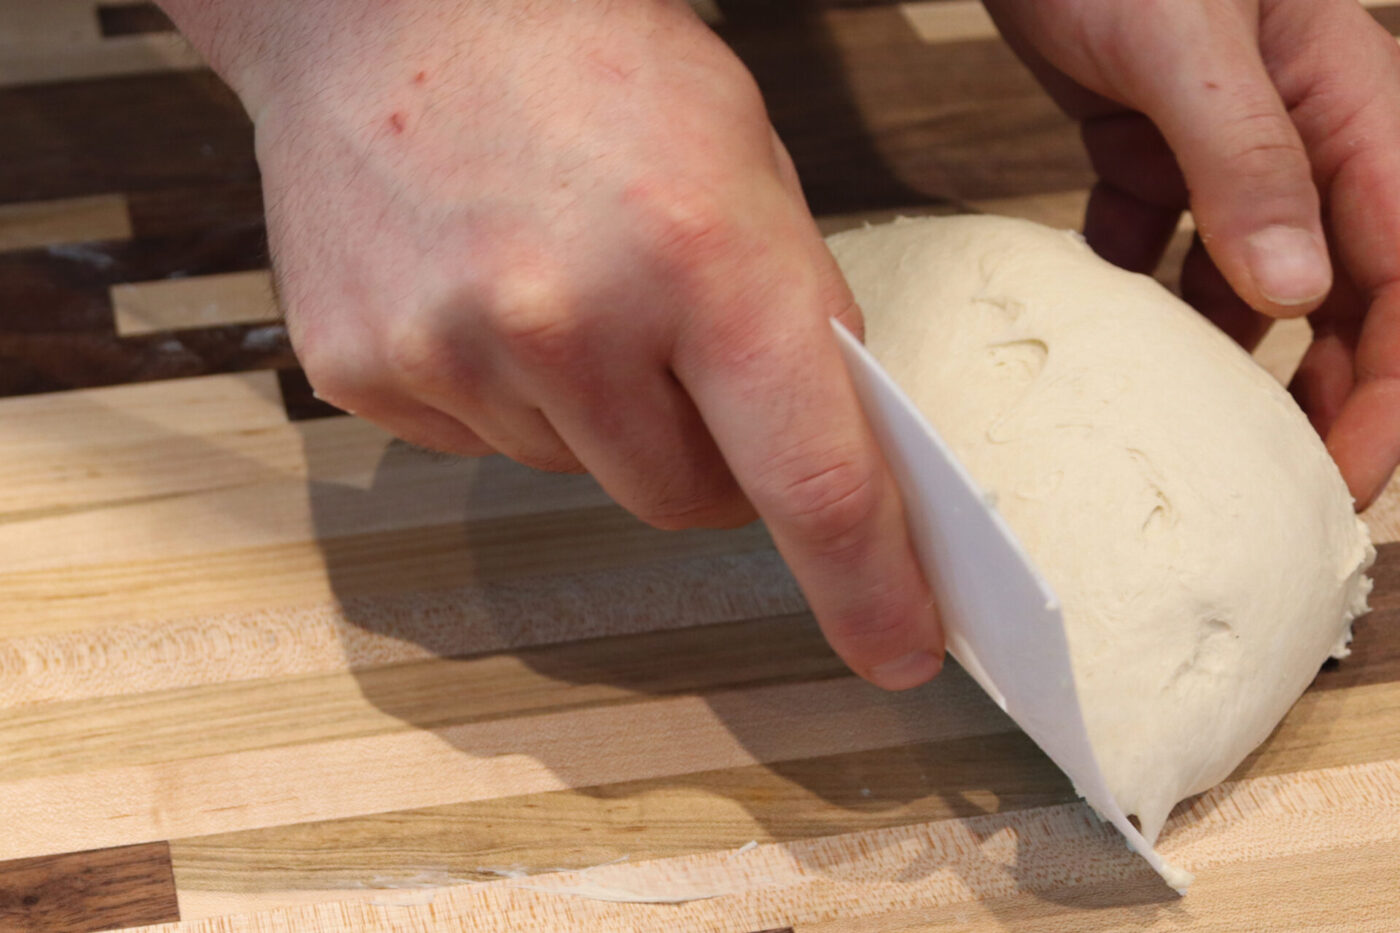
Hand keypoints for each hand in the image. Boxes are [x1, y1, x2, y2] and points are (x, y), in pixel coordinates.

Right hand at [158, 0, 943, 688]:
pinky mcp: (368, 373)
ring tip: (566, 286)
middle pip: (686, 500)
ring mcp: (452, 352)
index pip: (809, 478)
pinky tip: (486, 294)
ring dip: (601, 415)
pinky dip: (509, 397)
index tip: (895, 647)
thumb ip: (790, 309)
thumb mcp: (740, 157)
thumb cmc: (584, 58)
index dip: (865, 582)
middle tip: (681, 352)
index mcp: (699, 253)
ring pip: (583, 473)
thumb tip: (820, 444)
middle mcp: (567, 319)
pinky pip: (484, 445)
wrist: (389, 2)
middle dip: (709, 452)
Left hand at [986, 0, 1399, 507]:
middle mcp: (1305, 139)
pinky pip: (1166, 244)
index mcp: (1354, 111)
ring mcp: (1227, 149)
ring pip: (1259, 280)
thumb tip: (1300, 294)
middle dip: (1330, 396)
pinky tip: (1118, 326)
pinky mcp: (1151, 150)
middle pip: (1350, 294)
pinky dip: (1150, 291)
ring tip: (1200, 434)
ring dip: (1240, 356)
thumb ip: (1247, 163)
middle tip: (1282, 489)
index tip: (1348, 475)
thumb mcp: (1187, 47)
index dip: (1393, 387)